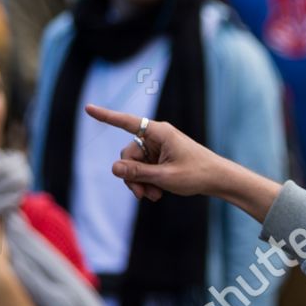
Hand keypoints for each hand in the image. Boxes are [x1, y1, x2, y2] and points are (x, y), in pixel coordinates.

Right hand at [85, 105, 282, 221]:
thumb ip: (138, 173)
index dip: (106, 116)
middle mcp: (156, 137)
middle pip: (128, 153)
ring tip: (153, 197)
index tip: (87, 108)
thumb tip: (114, 168)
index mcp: (159, 133)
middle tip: (141, 196)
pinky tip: (157, 194)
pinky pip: (144, 169)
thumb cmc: (196, 174)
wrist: (218, 179)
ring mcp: (158, 148)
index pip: (126, 122)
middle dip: (132, 175)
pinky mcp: (160, 158)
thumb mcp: (165, 177)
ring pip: (135, 164)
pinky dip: (147, 182)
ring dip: (140, 182)